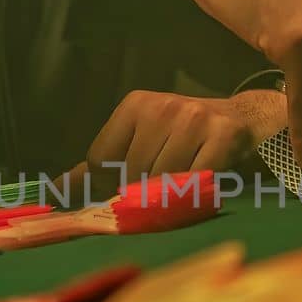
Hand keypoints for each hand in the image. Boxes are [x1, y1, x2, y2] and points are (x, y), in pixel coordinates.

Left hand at [56, 90, 284, 204]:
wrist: (249, 120)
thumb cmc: (188, 138)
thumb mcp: (140, 142)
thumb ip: (97, 168)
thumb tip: (52, 192)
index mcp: (134, 104)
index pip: (98, 160)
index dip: (111, 184)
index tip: (131, 187)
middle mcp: (161, 106)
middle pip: (129, 175)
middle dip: (143, 194)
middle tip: (166, 188)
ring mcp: (194, 118)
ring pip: (161, 183)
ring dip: (172, 197)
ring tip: (186, 185)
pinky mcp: (224, 135)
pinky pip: (195, 183)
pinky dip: (197, 195)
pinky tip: (205, 185)